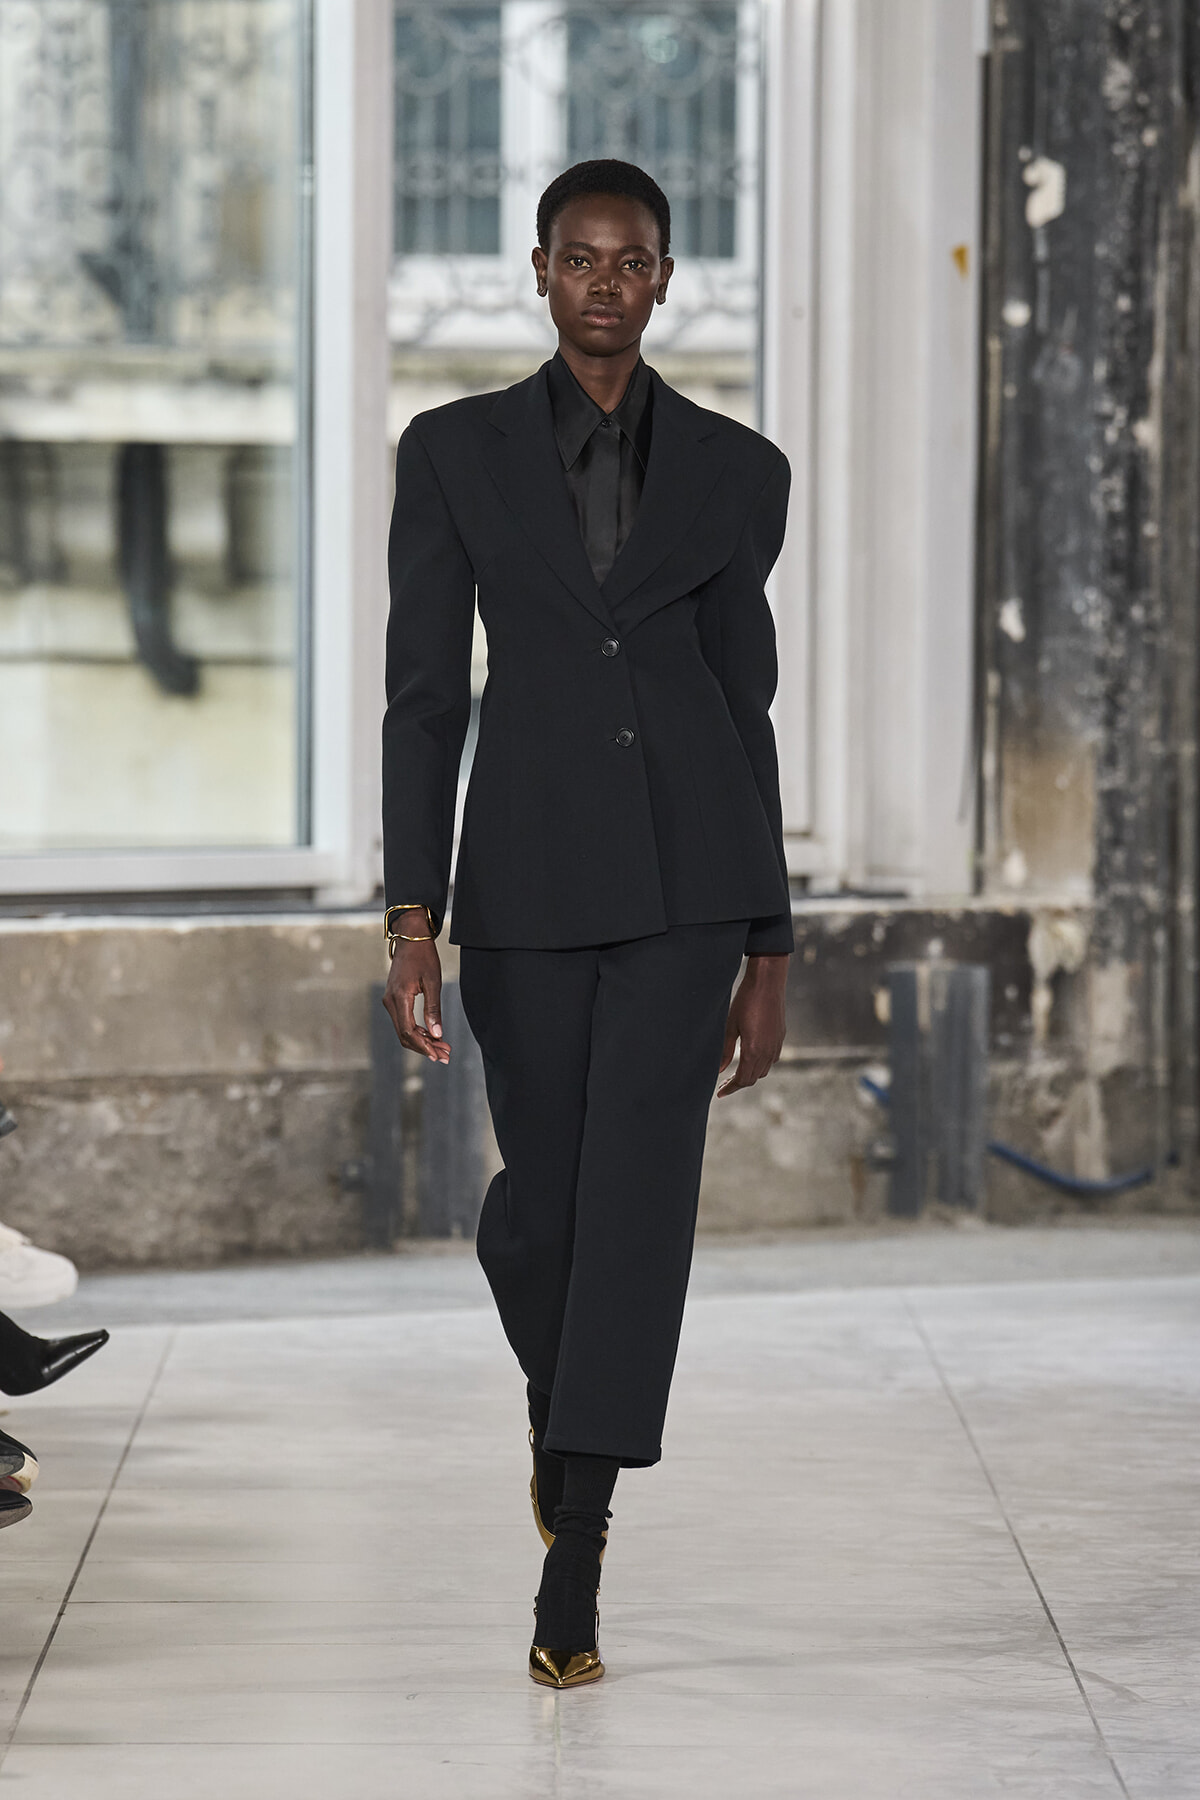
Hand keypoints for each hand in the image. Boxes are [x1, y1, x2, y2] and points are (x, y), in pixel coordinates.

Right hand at [382, 916, 450, 1063]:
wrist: (410, 937)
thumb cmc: (423, 956)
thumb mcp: (433, 982)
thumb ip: (434, 1009)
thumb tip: (437, 1034)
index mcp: (399, 998)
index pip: (408, 1031)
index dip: (423, 1046)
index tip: (438, 1055)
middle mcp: (390, 1002)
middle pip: (404, 1035)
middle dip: (425, 1047)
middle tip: (445, 1055)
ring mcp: (390, 1001)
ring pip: (403, 1030)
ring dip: (422, 1041)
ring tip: (443, 1047)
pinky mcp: (394, 999)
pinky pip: (403, 1020)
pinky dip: (417, 1030)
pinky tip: (432, 1035)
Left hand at [717, 953, 788, 1095]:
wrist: (768, 983)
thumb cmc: (746, 1001)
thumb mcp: (730, 1026)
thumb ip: (724, 1050)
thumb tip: (719, 1070)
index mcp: (754, 1051)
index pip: (743, 1079)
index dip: (731, 1088)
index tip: (720, 1093)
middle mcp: (768, 1052)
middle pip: (754, 1078)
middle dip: (738, 1084)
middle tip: (723, 1085)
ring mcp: (776, 1045)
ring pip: (764, 1070)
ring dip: (750, 1075)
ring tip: (735, 1073)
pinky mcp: (780, 1037)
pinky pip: (771, 1059)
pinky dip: (760, 1065)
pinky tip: (750, 1059)